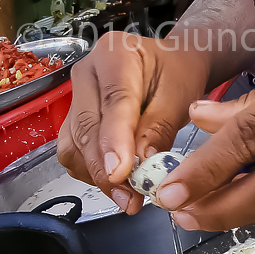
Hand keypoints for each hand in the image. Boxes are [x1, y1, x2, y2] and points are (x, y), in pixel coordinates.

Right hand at [56, 31, 210, 212]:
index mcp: (114, 55)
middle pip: (85, 127)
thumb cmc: (177, 73)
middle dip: (105, 169)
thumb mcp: (180, 95)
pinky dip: (93, 172)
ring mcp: (76, 96)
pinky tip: (117, 183)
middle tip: (129, 197)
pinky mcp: (75, 119)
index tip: (120, 172)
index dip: (114, 141)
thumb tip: (142, 165)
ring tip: (128, 195)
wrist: (171, 65)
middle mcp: (87, 74)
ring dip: (97, 175)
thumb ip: (159, 128)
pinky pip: (74, 152)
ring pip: (74, 145)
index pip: (112, 103)